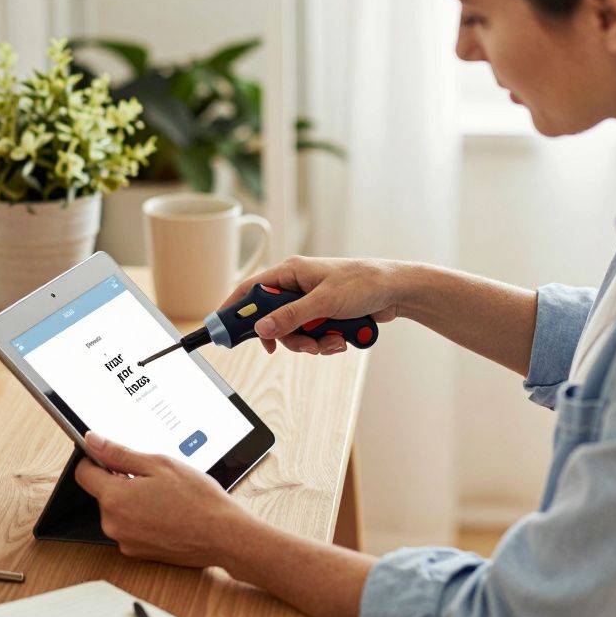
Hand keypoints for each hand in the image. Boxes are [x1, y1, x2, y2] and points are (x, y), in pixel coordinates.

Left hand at [74, 432, 254, 566]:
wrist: (223, 535)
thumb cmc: (197, 498)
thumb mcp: (159, 464)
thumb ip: (119, 453)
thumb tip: (92, 441)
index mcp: (115, 498)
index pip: (83, 473)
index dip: (96, 460)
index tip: (112, 457)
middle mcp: (113, 524)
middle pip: (102, 493)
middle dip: (121, 481)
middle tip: (153, 477)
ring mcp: (125, 541)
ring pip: (117, 511)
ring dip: (132, 500)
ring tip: (164, 497)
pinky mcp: (137, 553)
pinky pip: (130, 528)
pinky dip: (142, 518)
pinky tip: (166, 513)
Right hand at [221, 255, 402, 354]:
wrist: (396, 291)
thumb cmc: (364, 283)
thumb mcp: (324, 302)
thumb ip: (291, 316)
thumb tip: (261, 329)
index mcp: (290, 272)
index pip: (250, 290)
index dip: (233, 308)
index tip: (219, 327)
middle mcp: (296, 286)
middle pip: (271, 319)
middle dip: (286, 337)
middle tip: (302, 344)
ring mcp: (309, 302)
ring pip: (291, 332)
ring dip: (309, 343)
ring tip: (331, 341)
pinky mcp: (322, 316)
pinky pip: (310, 336)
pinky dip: (323, 343)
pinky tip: (340, 339)